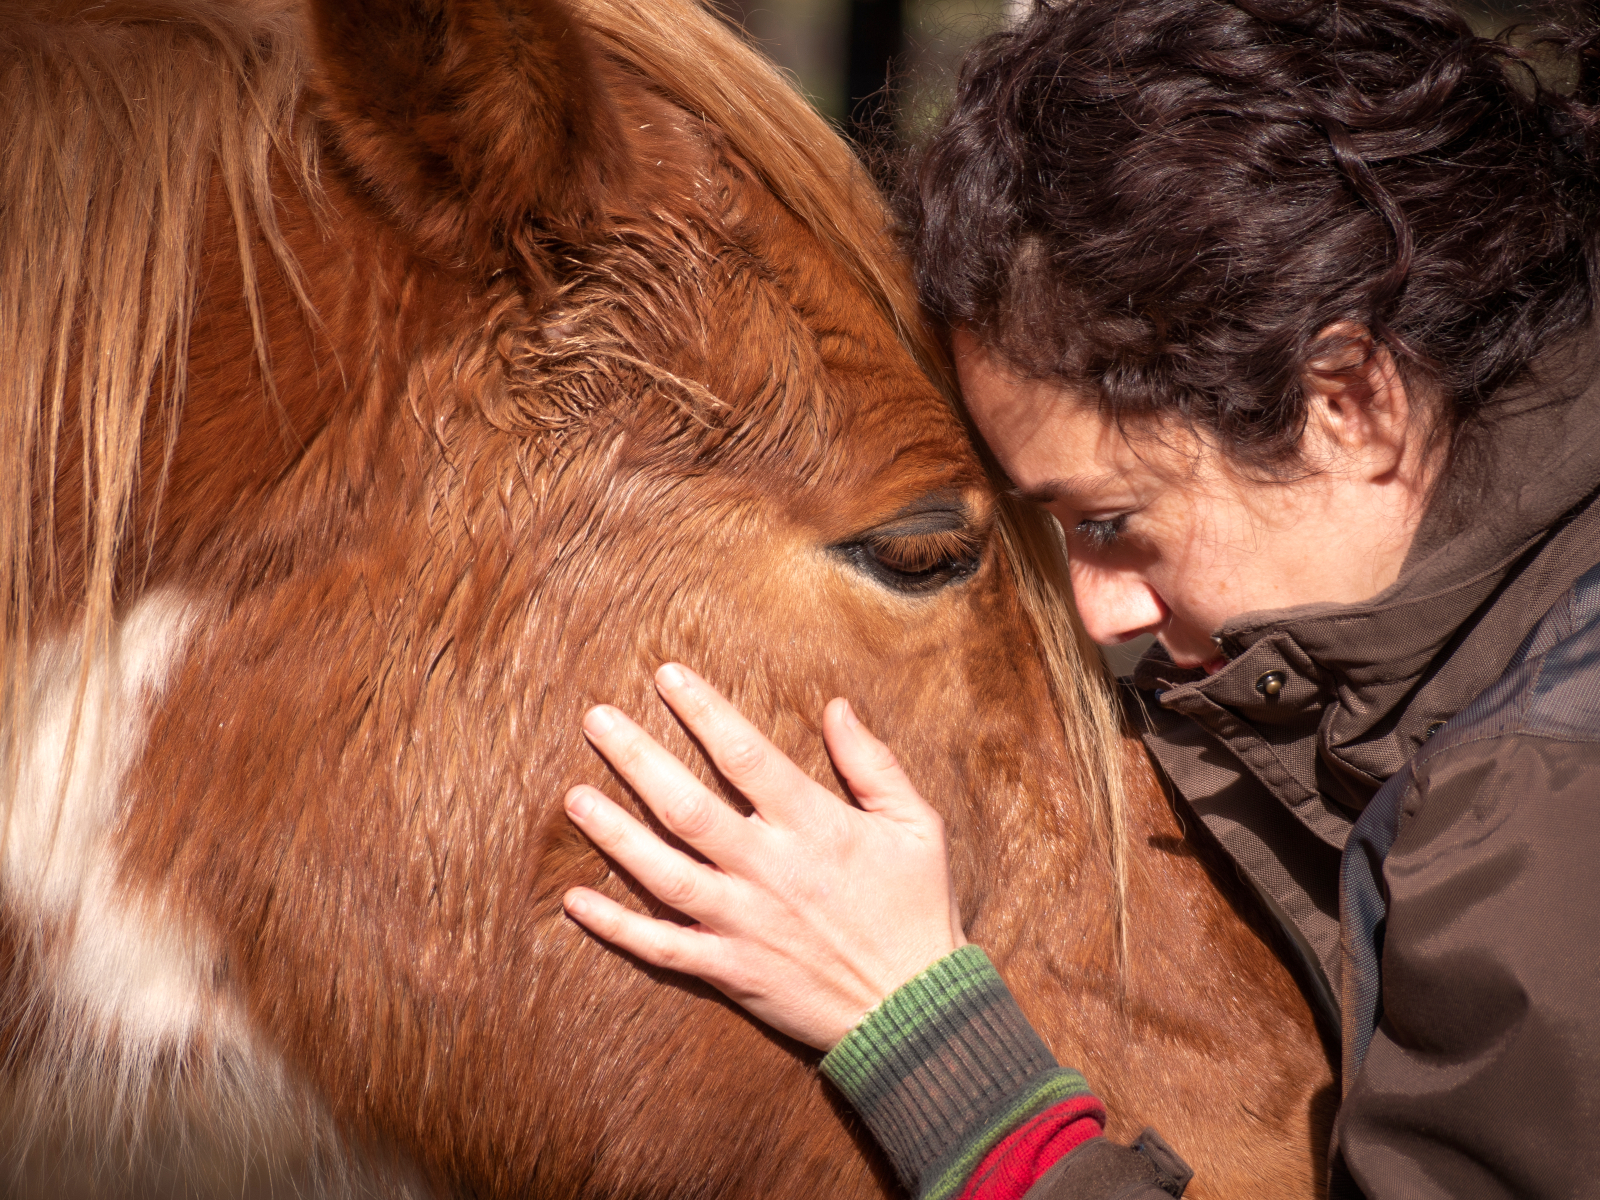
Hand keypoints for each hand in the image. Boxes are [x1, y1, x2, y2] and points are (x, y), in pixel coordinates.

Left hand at [561, 663, 964, 1049]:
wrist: (919, 1009)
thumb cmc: (919, 908)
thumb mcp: (916, 824)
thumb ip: (872, 763)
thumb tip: (836, 706)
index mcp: (814, 826)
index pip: (744, 755)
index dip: (703, 710)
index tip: (666, 675)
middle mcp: (770, 869)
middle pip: (686, 806)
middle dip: (636, 757)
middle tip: (595, 719)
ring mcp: (744, 922)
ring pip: (662, 872)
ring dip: (613, 833)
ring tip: (573, 797)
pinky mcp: (731, 970)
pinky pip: (662, 947)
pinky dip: (616, 927)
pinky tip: (577, 901)